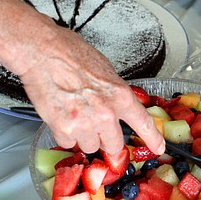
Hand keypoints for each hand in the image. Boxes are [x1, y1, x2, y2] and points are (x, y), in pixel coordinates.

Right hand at [15, 22, 163, 155]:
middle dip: (104, 137)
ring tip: (73, 113)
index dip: (152, 139)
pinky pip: (68, 142)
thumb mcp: (104, 70)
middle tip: (93, 122)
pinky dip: (64, 134)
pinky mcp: (63, 129)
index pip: (143, 122)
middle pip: (113, 144)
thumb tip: (116, 106)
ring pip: (90, 146)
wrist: (42, 51)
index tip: (158, 148)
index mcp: (120, 95)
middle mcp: (106, 113)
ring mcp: (85, 123)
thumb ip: (113, 93)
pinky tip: (61, 115)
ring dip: (83, 136)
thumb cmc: (69, 53)